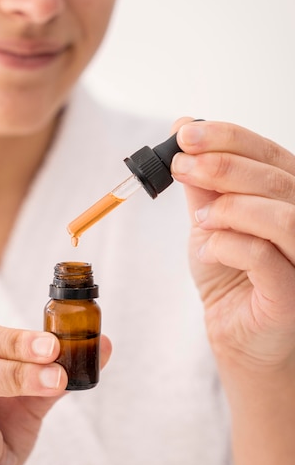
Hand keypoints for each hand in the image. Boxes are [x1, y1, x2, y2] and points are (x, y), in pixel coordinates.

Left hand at [171, 119, 294, 376]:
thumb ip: (204, 184)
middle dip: (221, 166)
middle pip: (277, 179)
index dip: (228, 138)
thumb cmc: (229, 277)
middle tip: (181, 165)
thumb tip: (183, 132)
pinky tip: (207, 249)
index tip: (184, 134)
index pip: (270, 154)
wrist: (234, 331)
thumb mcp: (210, 221)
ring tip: (199, 219)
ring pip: (282, 216)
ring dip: (230, 207)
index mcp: (290, 197)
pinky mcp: (292, 293)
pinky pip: (263, 256)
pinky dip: (226, 244)